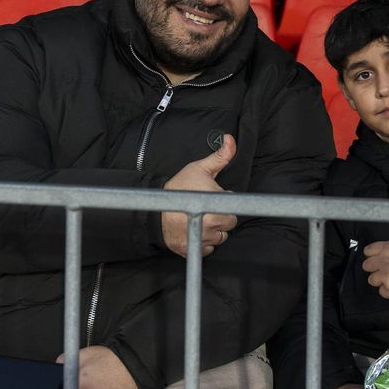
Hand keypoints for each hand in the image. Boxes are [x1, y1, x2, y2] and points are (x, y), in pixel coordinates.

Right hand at [161, 135, 237, 255]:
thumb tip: (230, 139)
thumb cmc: (178, 188)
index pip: (234, 210)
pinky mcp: (192, 248)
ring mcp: (201, 238)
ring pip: (220, 238)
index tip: (215, 200)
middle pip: (228, 225)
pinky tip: (196, 229)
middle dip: (221, 217)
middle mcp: (210, 224)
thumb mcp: (199, 169)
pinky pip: (208, 249)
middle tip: (206, 208)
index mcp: (215, 205)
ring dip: (214, 230)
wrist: (154, 208)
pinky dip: (204, 242)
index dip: (225, 204)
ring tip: (200, 218)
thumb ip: (219, 156)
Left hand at [362, 222, 388, 299]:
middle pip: (367, 266)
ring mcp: (386, 277)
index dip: (374, 254)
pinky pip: (382, 292)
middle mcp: (384, 262)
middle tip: (388, 268)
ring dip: (381, 280)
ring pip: (372, 279)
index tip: (382, 257)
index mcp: (388, 248)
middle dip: (376, 267)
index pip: (368, 251)